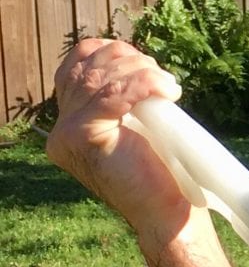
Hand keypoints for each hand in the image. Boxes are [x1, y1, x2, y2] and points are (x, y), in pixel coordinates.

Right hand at [45, 39, 194, 240]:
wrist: (167, 212)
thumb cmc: (162, 172)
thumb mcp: (136, 125)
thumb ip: (121, 97)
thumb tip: (131, 59)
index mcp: (69, 124)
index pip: (76, 66)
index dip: (112, 53)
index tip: (148, 66)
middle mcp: (60, 129)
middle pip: (87, 69)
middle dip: (131, 62)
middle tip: (164, 80)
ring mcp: (67, 133)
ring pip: (100, 78)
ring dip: (142, 73)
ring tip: (170, 87)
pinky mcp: (83, 136)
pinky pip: (112, 94)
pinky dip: (143, 85)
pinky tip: (167, 91)